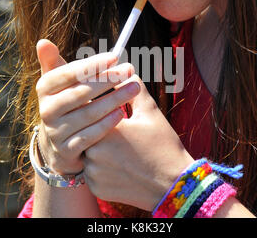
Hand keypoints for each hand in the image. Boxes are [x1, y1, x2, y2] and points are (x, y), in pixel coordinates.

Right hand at [35, 39, 140, 174]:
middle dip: (107, 80)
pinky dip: (107, 123)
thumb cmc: (66, 104)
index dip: (91, 64)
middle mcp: (46, 110)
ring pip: (88, 113)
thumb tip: (43, 42)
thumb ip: (54, 63)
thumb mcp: (58, 84)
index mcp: (45, 89)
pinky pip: (90, 136)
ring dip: (114, 99)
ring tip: (134, 88)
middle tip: (129, 70)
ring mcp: (56, 132)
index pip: (68, 73)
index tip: (114, 56)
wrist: (59, 144)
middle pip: (80, 92)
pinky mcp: (67, 150)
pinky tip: (123, 113)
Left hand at [83, 74, 194, 210]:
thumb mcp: (150, 112)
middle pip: (84, 129)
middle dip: (91, 121)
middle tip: (100, 116)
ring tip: (109, 140)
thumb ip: (133, 87)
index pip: (89, 107)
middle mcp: (94, 151)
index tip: (97, 97)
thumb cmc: (163, 146)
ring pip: (85, 150)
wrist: (173, 185)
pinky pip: (90, 171)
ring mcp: (93, 172)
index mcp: (105, 128)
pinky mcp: (96, 187)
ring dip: (92, 143)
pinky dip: (97, 164)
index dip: (93, 101)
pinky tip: (112, 160)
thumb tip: (125, 69)